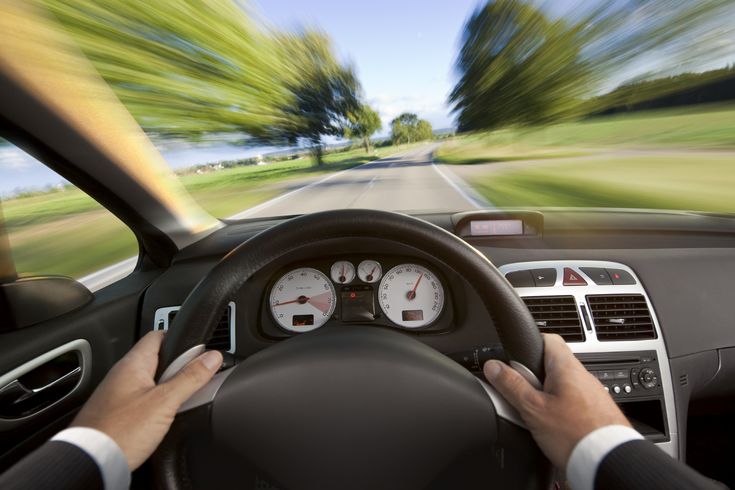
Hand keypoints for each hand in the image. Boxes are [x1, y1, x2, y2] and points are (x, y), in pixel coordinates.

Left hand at [72, 331, 222, 469]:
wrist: (91, 463)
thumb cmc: (119, 431)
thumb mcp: (164, 402)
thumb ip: (190, 378)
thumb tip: (211, 358)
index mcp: (133, 363)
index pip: (158, 335)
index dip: (180, 338)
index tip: (199, 350)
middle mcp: (123, 375)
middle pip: (159, 360)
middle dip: (179, 368)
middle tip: (195, 380)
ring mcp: (118, 394)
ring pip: (152, 382)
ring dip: (169, 388)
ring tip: (181, 401)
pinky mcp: (117, 413)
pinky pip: (143, 400)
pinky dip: (157, 404)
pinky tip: (164, 417)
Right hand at [483, 333, 629, 468]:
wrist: (608, 462)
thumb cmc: (576, 434)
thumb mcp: (533, 409)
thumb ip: (511, 385)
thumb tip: (493, 367)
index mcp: (567, 367)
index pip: (548, 338)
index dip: (529, 344)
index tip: (515, 358)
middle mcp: (583, 376)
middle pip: (551, 366)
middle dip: (533, 378)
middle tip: (521, 395)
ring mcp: (592, 395)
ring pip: (561, 387)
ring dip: (545, 397)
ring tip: (536, 416)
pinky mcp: (596, 413)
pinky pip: (572, 404)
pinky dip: (559, 411)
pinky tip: (553, 428)